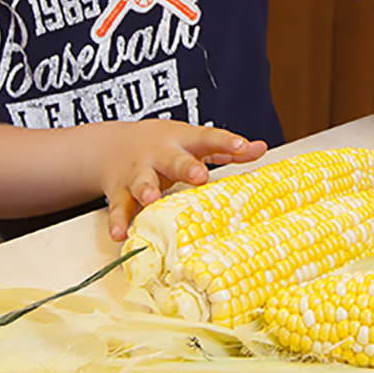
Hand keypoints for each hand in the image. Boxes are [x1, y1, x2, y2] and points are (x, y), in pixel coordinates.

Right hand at [85, 122, 266, 242]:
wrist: (111, 146)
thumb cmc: (165, 146)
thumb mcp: (192, 141)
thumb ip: (224, 148)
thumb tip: (261, 148)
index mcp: (182, 141)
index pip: (207, 138)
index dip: (225, 142)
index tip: (242, 146)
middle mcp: (159, 155)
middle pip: (173, 159)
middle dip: (186, 167)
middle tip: (200, 176)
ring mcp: (137, 173)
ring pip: (141, 181)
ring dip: (146, 190)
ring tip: (151, 199)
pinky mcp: (119, 193)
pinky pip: (119, 208)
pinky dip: (118, 221)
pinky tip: (121, 234)